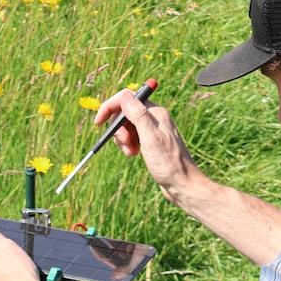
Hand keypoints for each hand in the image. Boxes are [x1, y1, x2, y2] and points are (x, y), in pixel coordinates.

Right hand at [94, 87, 200, 201]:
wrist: (182, 184)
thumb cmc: (169, 163)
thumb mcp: (150, 137)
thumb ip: (138, 114)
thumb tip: (124, 96)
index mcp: (155, 112)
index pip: (126, 98)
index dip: (109, 107)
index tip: (98, 123)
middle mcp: (154, 118)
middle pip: (124, 112)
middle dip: (118, 128)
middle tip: (125, 143)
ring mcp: (152, 130)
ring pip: (127, 126)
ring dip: (122, 139)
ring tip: (130, 152)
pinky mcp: (151, 142)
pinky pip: (132, 137)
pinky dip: (128, 145)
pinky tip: (133, 155)